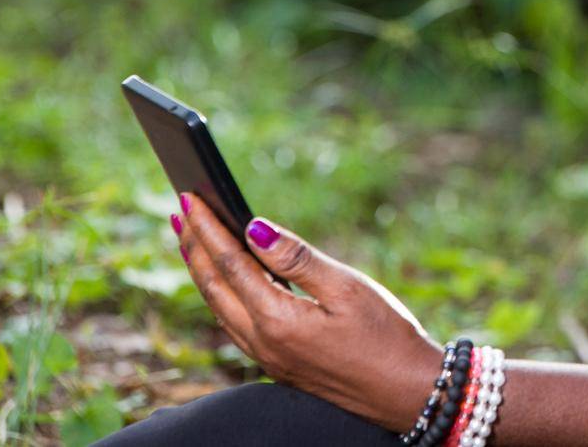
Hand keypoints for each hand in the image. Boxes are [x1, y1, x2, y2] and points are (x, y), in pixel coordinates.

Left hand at [171, 193, 443, 432]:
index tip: (190, 197)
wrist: (406, 390)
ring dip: (203, 271)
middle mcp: (263, 342)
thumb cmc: (386, 336)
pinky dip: (222, 294)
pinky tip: (227, 283)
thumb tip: (254, 229)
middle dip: (194, 247)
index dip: (209, 229)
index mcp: (277, 320)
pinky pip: (235, 323)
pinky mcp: (279, 363)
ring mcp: (268, 357)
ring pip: (220, 307)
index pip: (230, 264)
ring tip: (192, 242)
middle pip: (214, 287)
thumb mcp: (348, 288)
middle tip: (181, 212)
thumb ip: (297, 259)